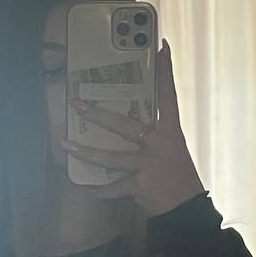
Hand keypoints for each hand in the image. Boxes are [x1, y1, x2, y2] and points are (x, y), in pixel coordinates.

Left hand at [62, 40, 204, 215]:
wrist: (187, 207)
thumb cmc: (178, 175)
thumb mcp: (172, 149)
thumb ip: (152, 135)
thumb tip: (127, 124)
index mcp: (170, 132)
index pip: (168, 96)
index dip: (165, 72)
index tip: (161, 49)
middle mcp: (160, 145)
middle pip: (125, 125)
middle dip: (97, 115)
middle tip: (77, 104)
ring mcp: (149, 165)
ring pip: (112, 157)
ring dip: (87, 153)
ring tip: (67, 146)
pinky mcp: (140, 185)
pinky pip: (114, 186)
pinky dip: (100, 189)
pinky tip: (87, 188)